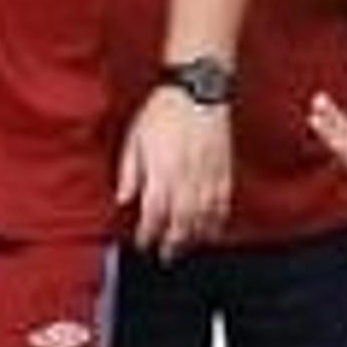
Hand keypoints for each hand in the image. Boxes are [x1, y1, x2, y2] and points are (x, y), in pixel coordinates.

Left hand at [120, 87, 234, 256]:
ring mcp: (208, 176)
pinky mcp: (224, 170)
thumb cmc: (164, 110)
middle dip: (172, 244)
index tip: (143, 244)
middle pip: (181, 224)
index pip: (153, 215)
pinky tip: (212, 229)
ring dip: (194, 237)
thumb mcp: (135, 138)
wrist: (198, 90)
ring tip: (186, 247)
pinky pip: (223, 203)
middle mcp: (186, 180)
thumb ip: (130, 172)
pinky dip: (218, 220)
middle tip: (166, 256)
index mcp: (162, 173)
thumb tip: (123, 199)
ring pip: (204, 218)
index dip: (148, 234)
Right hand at [305, 82, 346, 201]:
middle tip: (316, 102)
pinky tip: (338, 143)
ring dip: (327, 134)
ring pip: (339, 145)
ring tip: (315, 119)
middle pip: (336, 131)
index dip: (329, 111)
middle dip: (326, 118)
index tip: (319, 97)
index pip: (339, 121)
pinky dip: (345, 153)